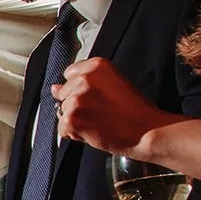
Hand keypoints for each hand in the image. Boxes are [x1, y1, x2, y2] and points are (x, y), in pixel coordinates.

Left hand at [54, 58, 173, 156]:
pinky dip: (74, 134)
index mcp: (96, 65)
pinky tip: (94, 130)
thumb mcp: (111, 85)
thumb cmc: (133, 110)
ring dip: (76, 120)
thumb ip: (83, 83)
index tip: (94, 96)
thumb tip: (54, 88)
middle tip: (100, 110)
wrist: (146, 130)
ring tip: (99, 121)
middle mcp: (84, 79)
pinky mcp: (72, 118)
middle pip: (63, 93)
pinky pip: (62, 129)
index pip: (69, 74)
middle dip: (76, 105)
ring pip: (62, 112)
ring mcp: (76, 99)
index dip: (79, 88)